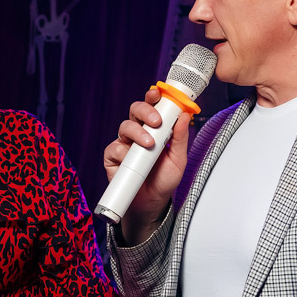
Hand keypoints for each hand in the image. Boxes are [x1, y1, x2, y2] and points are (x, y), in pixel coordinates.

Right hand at [103, 87, 191, 243]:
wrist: (151, 202)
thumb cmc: (164, 179)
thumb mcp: (178, 159)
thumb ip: (181, 138)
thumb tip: (183, 116)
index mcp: (154, 128)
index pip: (153, 106)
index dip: (153, 97)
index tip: (158, 94)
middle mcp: (138, 132)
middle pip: (136, 110)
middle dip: (145, 111)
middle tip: (156, 121)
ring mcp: (124, 144)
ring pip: (125, 126)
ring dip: (137, 132)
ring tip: (148, 144)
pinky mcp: (112, 157)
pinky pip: (114, 148)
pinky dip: (123, 152)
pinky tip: (131, 160)